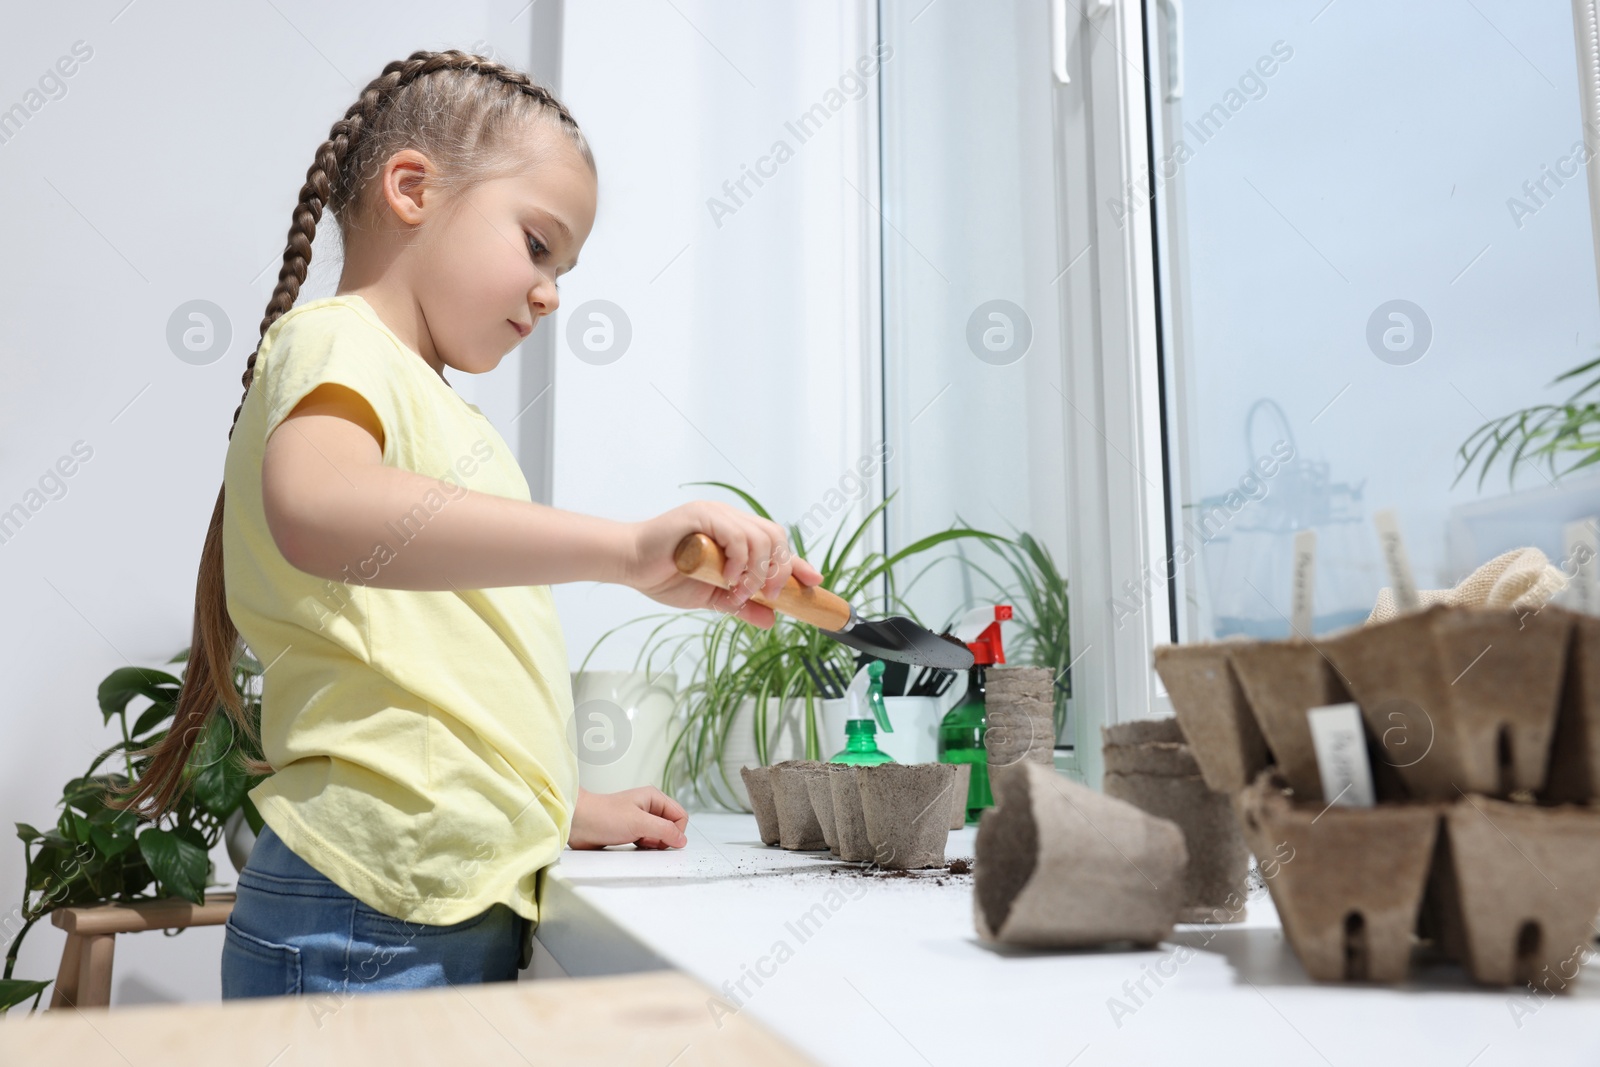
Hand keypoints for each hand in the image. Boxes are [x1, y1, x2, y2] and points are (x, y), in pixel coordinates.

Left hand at [568, 785, 689, 849]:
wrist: (578, 823)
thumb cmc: (603, 815)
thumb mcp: (639, 823)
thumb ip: (664, 830)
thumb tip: (682, 840)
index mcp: (654, 798)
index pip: (680, 816)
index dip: (676, 831)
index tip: (663, 839)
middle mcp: (649, 808)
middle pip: (671, 827)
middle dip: (663, 838)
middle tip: (647, 839)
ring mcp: (640, 820)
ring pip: (660, 836)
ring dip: (653, 844)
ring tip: (637, 841)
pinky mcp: (631, 832)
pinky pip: (648, 842)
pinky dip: (644, 847)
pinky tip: (632, 846)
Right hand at [620, 500, 822, 628]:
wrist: (630, 567)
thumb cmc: (664, 576)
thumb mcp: (712, 597)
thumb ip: (740, 604)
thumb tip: (771, 620)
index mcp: (734, 534)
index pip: (776, 542)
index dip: (797, 562)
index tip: (814, 581)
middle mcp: (729, 518)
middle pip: (775, 537)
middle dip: (780, 570)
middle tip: (770, 595)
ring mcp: (716, 515)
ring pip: (760, 537)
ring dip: (756, 572)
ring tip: (737, 591)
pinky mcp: (701, 516)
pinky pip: (736, 536)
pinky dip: (738, 561)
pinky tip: (726, 578)